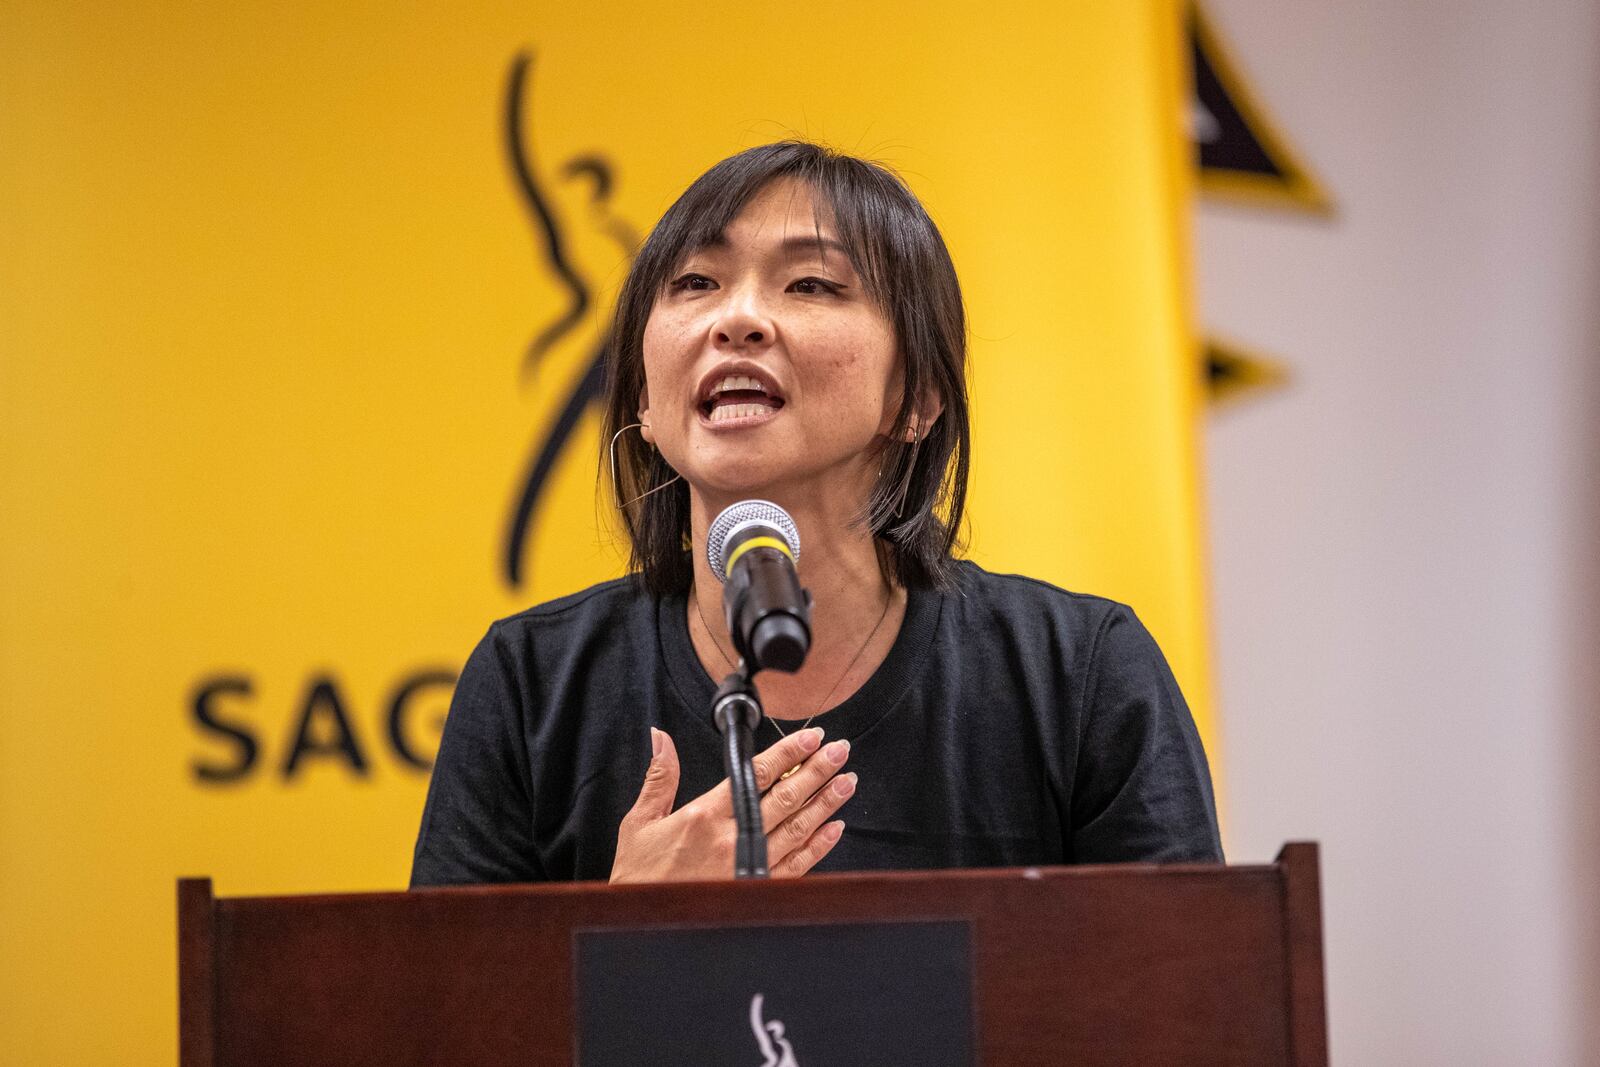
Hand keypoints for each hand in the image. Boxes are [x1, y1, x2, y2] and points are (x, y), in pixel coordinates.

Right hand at [609, 725, 855, 882]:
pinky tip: (835, 828)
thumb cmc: (639, 875)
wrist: (640, 924)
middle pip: (785, 799)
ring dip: (825, 804)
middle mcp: (732, 841)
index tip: (811, 738)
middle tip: (841, 751)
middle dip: (817, 772)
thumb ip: (660, 778)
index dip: (788, 753)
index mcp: (705, 817)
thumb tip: (661, 738)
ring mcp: (749, 868)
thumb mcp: (641, 822)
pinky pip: (796, 866)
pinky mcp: (757, 891)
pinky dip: (818, 847)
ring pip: (797, 830)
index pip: (756, 775)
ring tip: (847, 782)